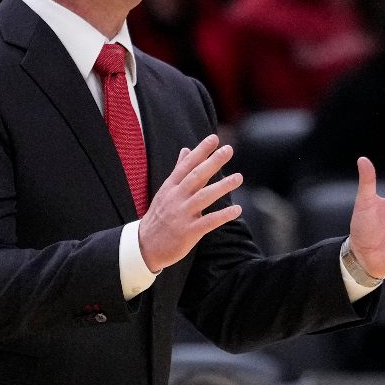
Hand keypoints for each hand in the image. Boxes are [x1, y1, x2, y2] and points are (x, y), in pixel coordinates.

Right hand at [137, 135, 243, 271]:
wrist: (145, 246)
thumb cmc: (159, 216)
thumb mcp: (165, 191)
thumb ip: (178, 170)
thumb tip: (186, 149)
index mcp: (170, 187)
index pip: (186, 165)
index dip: (200, 151)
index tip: (214, 138)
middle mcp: (176, 198)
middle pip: (196, 177)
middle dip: (213, 162)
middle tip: (228, 150)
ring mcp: (181, 215)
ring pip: (203, 197)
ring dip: (222, 186)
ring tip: (239, 177)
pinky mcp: (188, 232)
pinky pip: (208, 222)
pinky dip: (222, 216)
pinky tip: (237, 210)